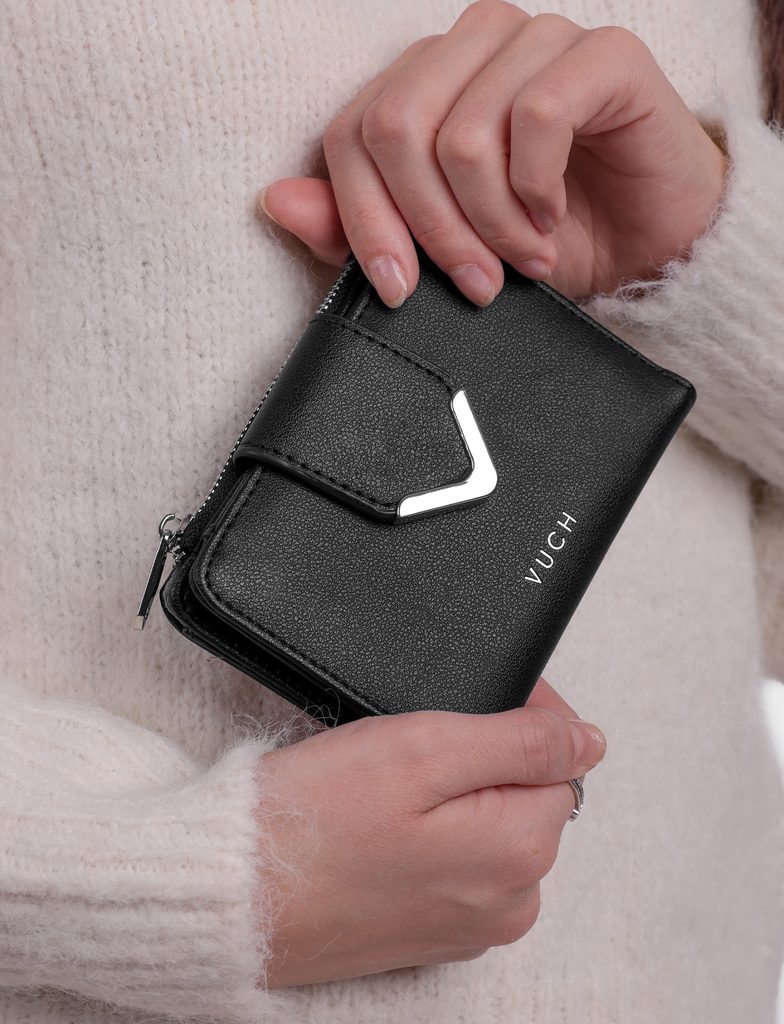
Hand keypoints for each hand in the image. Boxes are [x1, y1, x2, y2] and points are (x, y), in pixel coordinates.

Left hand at [257, 0, 727, 306]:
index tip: (399, 289)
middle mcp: (470, 47)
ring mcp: (536, 39)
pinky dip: (540, 191)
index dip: (365, 219)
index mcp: (423, 83)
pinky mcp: (602, 53)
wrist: (648, 247)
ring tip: (524, 258)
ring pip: (465, 133)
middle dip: (432, 230)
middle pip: (396, 128)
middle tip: (476, 283)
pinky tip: (555, 215)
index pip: (352, 133)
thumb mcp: (442, 253)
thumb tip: (276, 200)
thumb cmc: (545, 243)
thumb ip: (358, 228)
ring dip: (494, 224)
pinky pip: (540, 116)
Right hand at [257, 678, 605, 987]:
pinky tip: (382, 826)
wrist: (237, 892)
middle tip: (406, 750)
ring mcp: (473, 922)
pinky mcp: (436, 930)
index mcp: (521, 851)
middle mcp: (511, 900)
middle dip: (480, 758)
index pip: (559, 756)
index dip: (514, 716)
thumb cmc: (315, 820)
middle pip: (526, 792)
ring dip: (453, 795)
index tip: (456, 708)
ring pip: (491, 823)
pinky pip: (458, 860)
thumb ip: (521, 741)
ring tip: (387, 792)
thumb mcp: (423, 750)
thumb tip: (590, 739)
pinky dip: (431, 832)